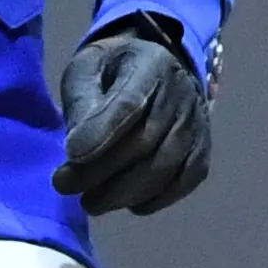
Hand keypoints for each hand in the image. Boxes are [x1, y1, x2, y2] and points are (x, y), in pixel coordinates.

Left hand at [55, 13, 212, 216]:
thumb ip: (81, 104)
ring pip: (164, 167)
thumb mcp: (85, 71)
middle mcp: (180, 92)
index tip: (70, 155)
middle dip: (100, 171)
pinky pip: (184, 181)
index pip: (128, 103)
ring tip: (90, 202)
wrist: (155, 69)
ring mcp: (196, 123)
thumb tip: (77, 152)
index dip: (100, 132)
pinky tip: (128, 203)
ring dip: (124, 193)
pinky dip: (155, 199)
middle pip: (145, 141)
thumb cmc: (110, 73)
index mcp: (149, 64)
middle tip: (65, 185)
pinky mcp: (202, 149)